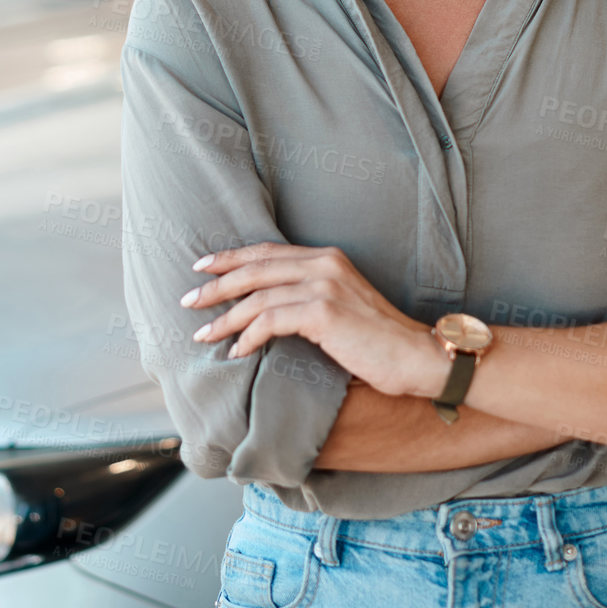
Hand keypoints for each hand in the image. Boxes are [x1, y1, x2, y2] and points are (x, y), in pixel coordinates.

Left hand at [180, 243, 448, 399]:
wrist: (418, 356)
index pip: (267, 252)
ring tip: (203, 334)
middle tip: (188, 300)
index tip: (201, 267)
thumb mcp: (341, 308)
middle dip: (216, 284)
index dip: (231, 258)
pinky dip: (248, 337)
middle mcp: (324, 264)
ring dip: (225, 317)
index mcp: (327, 258)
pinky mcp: (324, 312)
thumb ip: (309, 298)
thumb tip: (265, 310)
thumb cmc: (379, 341)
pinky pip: (271, 320)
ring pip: (258, 296)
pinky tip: (236, 352)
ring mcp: (324, 286)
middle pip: (255, 268)